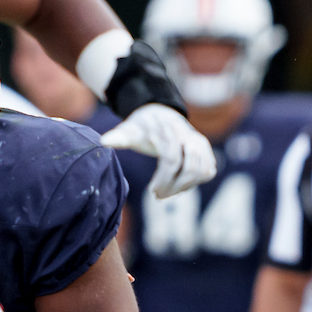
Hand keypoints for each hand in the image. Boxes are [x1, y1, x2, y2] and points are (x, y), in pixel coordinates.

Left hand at [101, 104, 218, 196]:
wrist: (162, 115)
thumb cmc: (142, 127)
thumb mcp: (129, 130)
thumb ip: (119, 137)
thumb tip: (103, 141)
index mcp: (170, 132)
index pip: (171, 161)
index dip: (163, 180)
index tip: (152, 191)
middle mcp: (190, 136)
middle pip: (189, 170)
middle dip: (173, 187)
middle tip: (158, 196)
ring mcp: (201, 143)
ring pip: (200, 173)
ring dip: (184, 186)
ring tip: (168, 191)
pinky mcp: (207, 151)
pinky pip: (207, 172)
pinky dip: (195, 182)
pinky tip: (179, 185)